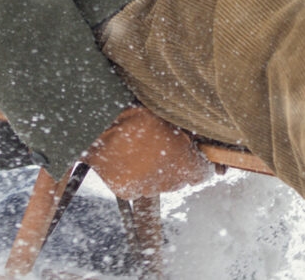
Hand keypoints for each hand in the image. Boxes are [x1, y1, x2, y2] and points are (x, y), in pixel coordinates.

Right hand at [81, 104, 213, 198]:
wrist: (101, 125)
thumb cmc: (139, 113)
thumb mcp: (171, 115)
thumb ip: (188, 132)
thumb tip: (198, 137)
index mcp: (185, 162)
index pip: (203, 173)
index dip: (201, 163)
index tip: (196, 155)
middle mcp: (168, 181)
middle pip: (181, 180)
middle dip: (178, 166)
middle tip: (166, 147)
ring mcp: (146, 188)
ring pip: (159, 185)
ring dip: (156, 173)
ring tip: (144, 150)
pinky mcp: (126, 190)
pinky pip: (137, 186)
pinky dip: (136, 176)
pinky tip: (129, 158)